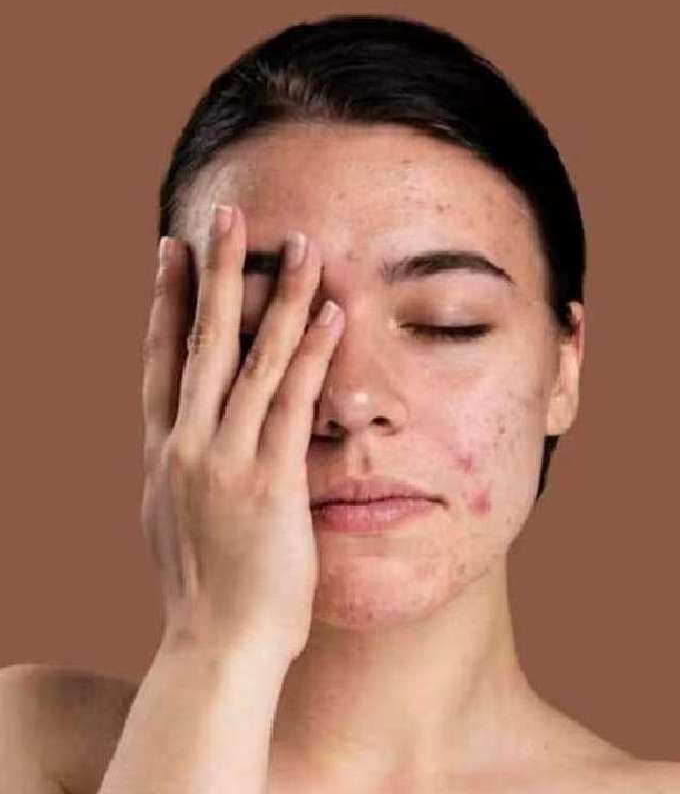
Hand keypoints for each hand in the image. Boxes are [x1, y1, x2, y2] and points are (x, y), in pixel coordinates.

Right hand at [140, 205, 343, 662]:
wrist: (216, 652)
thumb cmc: (204, 596)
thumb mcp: (176, 522)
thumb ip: (184, 473)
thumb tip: (187, 445)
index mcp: (163, 452)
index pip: (161, 357)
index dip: (166, 299)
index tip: (170, 250)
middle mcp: (187, 444)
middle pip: (201, 339)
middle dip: (214, 271)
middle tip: (224, 215)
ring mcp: (226, 459)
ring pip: (253, 358)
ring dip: (277, 295)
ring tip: (300, 244)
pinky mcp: (270, 480)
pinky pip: (294, 401)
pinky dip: (312, 352)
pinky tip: (330, 313)